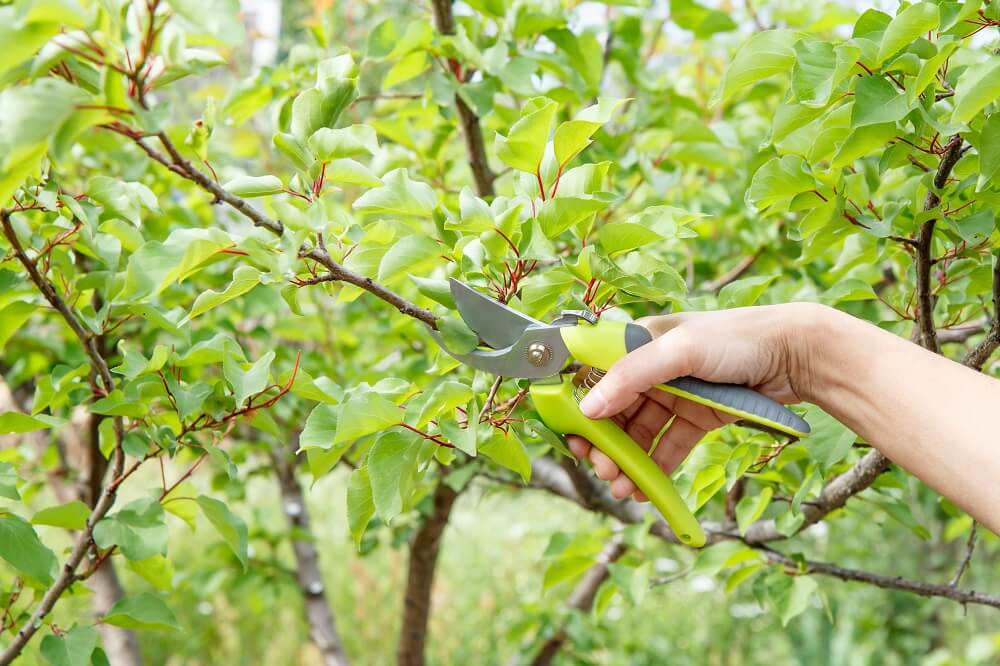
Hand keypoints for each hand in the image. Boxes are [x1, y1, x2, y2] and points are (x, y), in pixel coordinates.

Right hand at [568, 304, 817, 500]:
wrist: (797, 354)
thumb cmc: (738, 338)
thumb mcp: (680, 350)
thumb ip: (632, 376)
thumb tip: (589, 408)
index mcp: (641, 342)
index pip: (597, 376)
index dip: (581, 407)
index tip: (574, 437)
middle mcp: (653, 368)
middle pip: (615, 411)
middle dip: (605, 443)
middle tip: (603, 470)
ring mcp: (676, 394)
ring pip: (639, 433)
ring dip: (627, 461)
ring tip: (622, 487)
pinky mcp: (698, 416)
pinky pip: (668, 445)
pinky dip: (655, 468)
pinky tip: (645, 489)